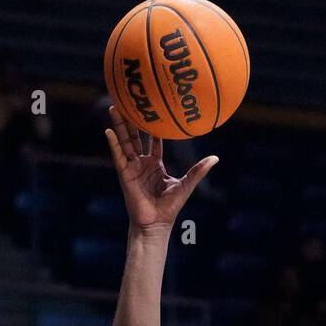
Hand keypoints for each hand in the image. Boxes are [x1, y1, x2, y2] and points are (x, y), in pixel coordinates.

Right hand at [104, 104, 216, 231]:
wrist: (157, 223)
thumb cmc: (170, 207)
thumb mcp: (186, 184)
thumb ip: (199, 170)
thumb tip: (216, 158)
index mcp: (156, 165)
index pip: (154, 142)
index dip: (154, 127)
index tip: (154, 110)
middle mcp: (142, 164)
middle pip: (136, 137)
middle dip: (132, 121)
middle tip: (129, 102)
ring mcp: (132, 168)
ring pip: (126, 142)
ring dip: (120, 126)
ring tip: (115, 107)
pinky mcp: (125, 175)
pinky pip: (119, 156)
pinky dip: (114, 144)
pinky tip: (109, 131)